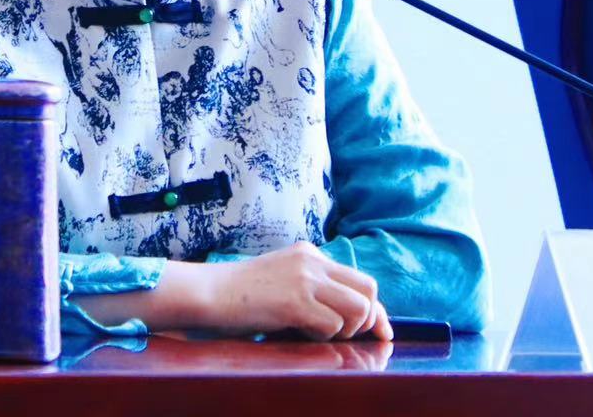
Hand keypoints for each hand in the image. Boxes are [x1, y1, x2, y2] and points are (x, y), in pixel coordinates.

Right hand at [197, 241, 393, 341]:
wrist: (209, 292)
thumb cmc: (241, 294)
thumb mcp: (282, 279)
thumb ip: (312, 288)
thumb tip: (347, 316)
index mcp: (311, 254)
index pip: (360, 280)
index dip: (376, 310)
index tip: (382, 332)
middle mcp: (313, 262)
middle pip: (368, 291)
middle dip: (367, 320)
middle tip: (347, 336)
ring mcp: (305, 280)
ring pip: (358, 309)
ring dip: (346, 330)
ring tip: (318, 334)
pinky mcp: (295, 301)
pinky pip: (332, 325)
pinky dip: (322, 337)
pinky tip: (299, 334)